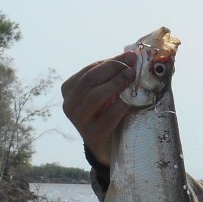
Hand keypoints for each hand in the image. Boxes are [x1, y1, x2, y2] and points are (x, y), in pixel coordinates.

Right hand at [60, 50, 136, 166]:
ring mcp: (78, 120)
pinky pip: (108, 116)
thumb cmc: (105, 112)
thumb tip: (131, 56)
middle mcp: (69, 104)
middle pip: (90, 80)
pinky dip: (120, 106)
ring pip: (96, 96)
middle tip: (133, 64)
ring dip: (116, 83)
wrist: (105, 145)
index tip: (130, 55)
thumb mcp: (103, 93)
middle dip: (113, 69)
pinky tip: (131, 100)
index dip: (110, 61)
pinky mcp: (92, 134)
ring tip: (132, 76)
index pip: (89, 70)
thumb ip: (110, 76)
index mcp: (69, 89)